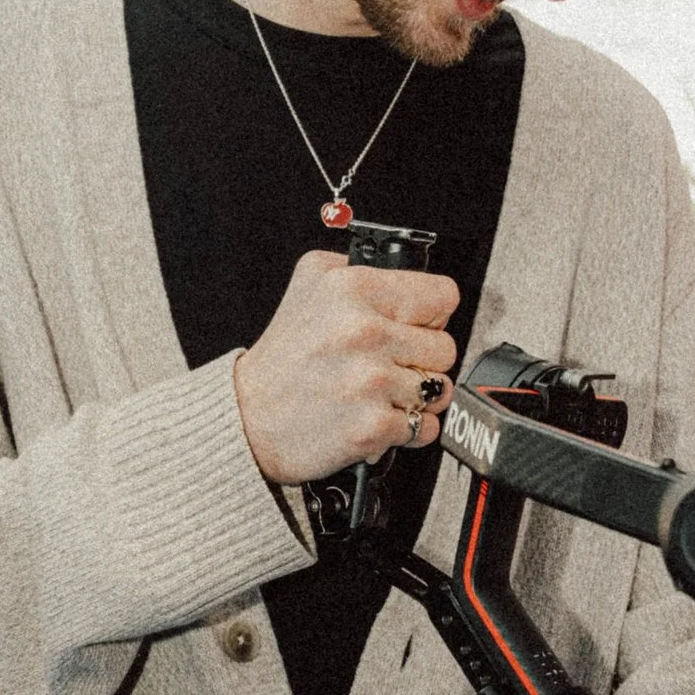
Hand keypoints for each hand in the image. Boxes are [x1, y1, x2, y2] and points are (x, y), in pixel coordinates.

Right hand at [233, 251, 461, 487]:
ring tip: (381, 392)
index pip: (444, 296)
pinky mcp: (372, 427)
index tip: (411, 325)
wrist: (248, 417)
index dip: (429, 314)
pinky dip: (408, 429)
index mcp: (353, 289)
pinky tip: (378, 417)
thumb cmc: (283, 357)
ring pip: (439, 390)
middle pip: (446, 347)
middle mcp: (364, 332)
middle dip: (422, 358)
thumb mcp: (310, 282)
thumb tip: (407, 272)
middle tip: (388, 363)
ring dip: (417, 396)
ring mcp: (370, 382)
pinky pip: (426, 428)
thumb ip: (361, 266)